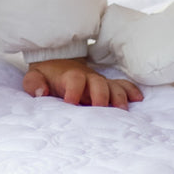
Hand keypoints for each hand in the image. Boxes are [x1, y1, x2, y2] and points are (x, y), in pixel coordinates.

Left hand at [23, 57, 142, 108]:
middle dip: (101, 96)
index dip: (74, 90)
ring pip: (113, 86)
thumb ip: (34, 84)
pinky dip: (131, 90)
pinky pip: (123, 85)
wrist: (58, 62)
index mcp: (70, 76)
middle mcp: (88, 77)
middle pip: (98, 83)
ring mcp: (100, 81)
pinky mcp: (108, 85)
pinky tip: (138, 99)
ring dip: (119, 97)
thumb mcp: (34, 78)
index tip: (70, 103)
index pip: (74, 80)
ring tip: (122, 111)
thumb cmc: (47, 76)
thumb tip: (41, 93)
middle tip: (100, 110)